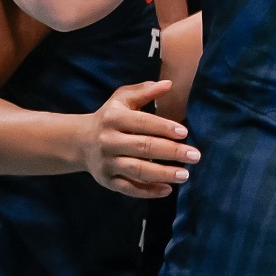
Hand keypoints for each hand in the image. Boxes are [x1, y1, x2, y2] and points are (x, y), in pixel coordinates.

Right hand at [80, 80, 197, 198]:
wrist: (80, 142)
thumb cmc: (110, 116)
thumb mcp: (123, 99)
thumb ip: (145, 91)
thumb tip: (168, 84)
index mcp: (114, 117)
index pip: (142, 123)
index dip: (164, 127)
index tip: (184, 133)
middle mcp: (109, 140)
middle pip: (143, 147)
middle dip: (171, 152)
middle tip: (194, 156)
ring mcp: (107, 162)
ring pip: (137, 170)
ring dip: (163, 174)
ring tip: (185, 174)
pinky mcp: (107, 181)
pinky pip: (129, 188)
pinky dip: (148, 191)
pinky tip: (167, 190)